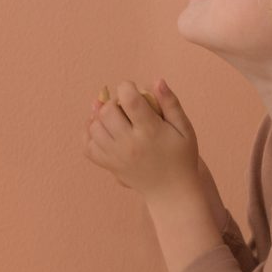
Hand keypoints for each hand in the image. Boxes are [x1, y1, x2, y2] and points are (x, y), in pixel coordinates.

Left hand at [86, 77, 199, 195]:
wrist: (172, 192)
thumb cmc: (181, 157)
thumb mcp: (184, 128)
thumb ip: (170, 103)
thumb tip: (156, 80)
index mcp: (150, 131)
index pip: (128, 99)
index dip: (127, 87)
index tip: (133, 89)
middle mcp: (129, 144)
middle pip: (106, 111)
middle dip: (113, 101)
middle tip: (125, 105)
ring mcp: (116, 156)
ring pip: (94, 127)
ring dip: (101, 116)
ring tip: (115, 117)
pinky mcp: (109, 165)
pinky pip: (87, 146)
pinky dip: (89, 134)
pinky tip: (101, 128)